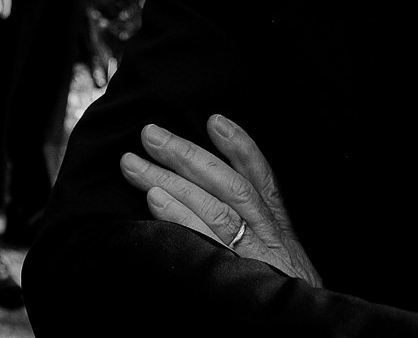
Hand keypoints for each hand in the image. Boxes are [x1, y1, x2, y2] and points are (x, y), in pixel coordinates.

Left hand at [120, 116, 321, 285]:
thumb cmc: (282, 297)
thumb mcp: (282, 265)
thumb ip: (254, 231)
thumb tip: (205, 190)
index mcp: (281, 235)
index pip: (263, 182)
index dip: (241, 149)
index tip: (214, 120)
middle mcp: (271, 244)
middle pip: (230, 189)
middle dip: (187, 156)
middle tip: (150, 134)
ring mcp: (256, 264)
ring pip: (215, 212)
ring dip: (171, 182)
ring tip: (135, 164)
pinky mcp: (240, 284)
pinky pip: (207, 246)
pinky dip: (181, 220)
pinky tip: (155, 201)